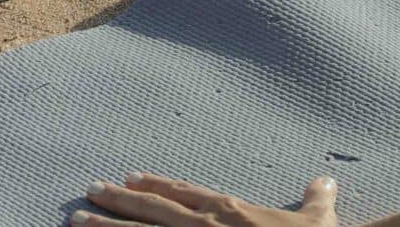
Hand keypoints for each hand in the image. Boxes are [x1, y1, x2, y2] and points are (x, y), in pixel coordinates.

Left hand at [77, 174, 336, 226]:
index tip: (129, 178)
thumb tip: (325, 180)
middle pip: (151, 210)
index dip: (155, 185)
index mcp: (228, 211)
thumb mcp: (318, 219)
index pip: (183, 193)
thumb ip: (316, 199)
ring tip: (75, 222)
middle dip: (117, 202)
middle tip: (88, 192)